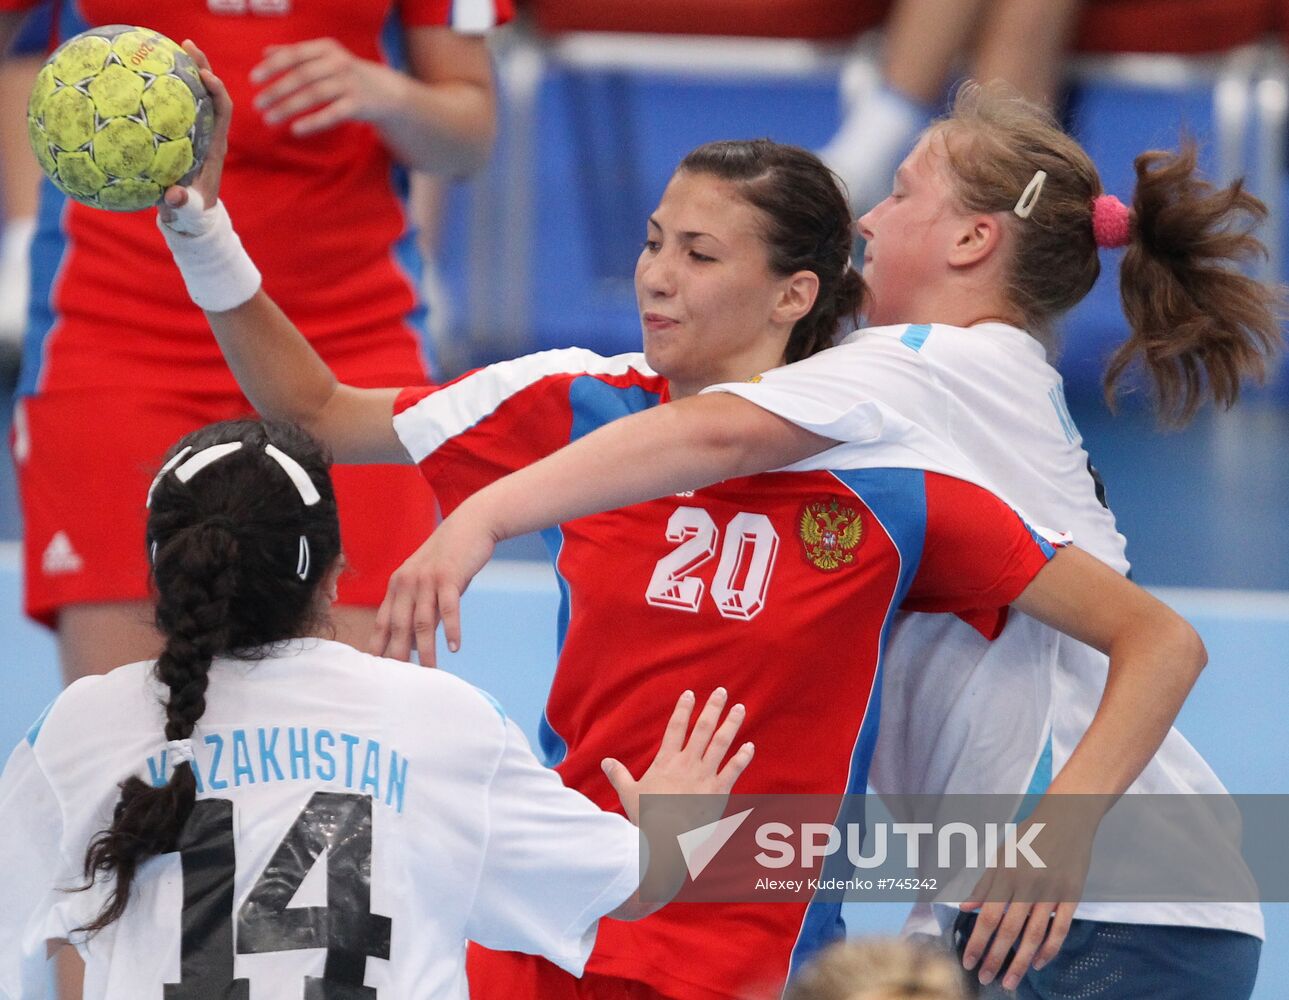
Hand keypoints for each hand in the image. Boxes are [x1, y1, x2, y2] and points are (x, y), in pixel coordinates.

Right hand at [159, 41, 231, 222]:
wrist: (195, 219)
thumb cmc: (192, 215)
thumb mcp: (186, 211)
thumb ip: (182, 205)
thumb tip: (172, 196)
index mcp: (215, 148)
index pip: (223, 111)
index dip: (217, 90)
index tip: (204, 74)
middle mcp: (210, 136)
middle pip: (212, 94)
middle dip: (202, 68)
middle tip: (186, 45)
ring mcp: (199, 134)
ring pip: (197, 96)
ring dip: (188, 71)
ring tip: (172, 47)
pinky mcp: (186, 136)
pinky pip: (180, 106)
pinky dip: (170, 87)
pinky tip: (150, 73)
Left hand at [250, 38, 406, 136]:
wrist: (385, 91)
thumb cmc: (347, 74)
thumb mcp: (325, 58)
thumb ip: (297, 54)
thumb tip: (265, 52)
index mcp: (326, 49)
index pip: (294, 55)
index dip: (273, 67)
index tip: (253, 80)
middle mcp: (338, 63)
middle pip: (302, 76)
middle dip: (277, 90)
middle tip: (257, 104)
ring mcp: (349, 84)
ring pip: (314, 95)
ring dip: (289, 108)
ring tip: (269, 119)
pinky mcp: (358, 105)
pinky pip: (332, 115)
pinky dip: (313, 122)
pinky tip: (295, 130)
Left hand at [369, 505, 497, 665]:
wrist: (470, 524)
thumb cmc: (449, 558)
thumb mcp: (428, 581)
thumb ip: (420, 608)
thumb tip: (415, 644)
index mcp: (397, 584)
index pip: (383, 621)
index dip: (379, 646)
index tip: (376, 671)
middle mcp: (407, 581)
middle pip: (399, 626)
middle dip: (397, 656)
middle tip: (399, 682)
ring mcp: (427, 579)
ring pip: (422, 621)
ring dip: (426, 649)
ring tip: (429, 672)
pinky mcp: (449, 576)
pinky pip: (448, 608)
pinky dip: (451, 629)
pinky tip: (454, 647)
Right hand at [603, 688, 753, 825]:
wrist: (667, 838)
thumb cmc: (647, 818)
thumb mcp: (628, 794)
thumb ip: (619, 775)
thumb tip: (605, 761)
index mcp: (666, 762)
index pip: (675, 728)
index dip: (683, 709)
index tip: (690, 693)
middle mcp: (688, 763)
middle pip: (702, 728)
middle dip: (713, 708)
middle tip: (722, 691)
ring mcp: (705, 775)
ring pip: (721, 743)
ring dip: (731, 724)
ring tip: (740, 708)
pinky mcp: (719, 791)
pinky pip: (734, 770)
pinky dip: (743, 757)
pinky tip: (750, 745)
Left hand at [959, 808, 1096, 990]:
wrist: (1067, 817)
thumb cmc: (1029, 835)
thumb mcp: (1001, 853)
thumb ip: (984, 882)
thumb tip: (965, 906)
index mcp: (1006, 873)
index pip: (988, 916)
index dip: (977, 941)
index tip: (967, 961)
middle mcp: (1028, 885)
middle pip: (1009, 930)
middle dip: (995, 958)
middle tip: (984, 980)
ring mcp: (1052, 891)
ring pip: (1034, 935)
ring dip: (1020, 962)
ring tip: (1009, 981)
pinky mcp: (1072, 895)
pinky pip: (1060, 928)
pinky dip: (1049, 949)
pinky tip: (1038, 963)